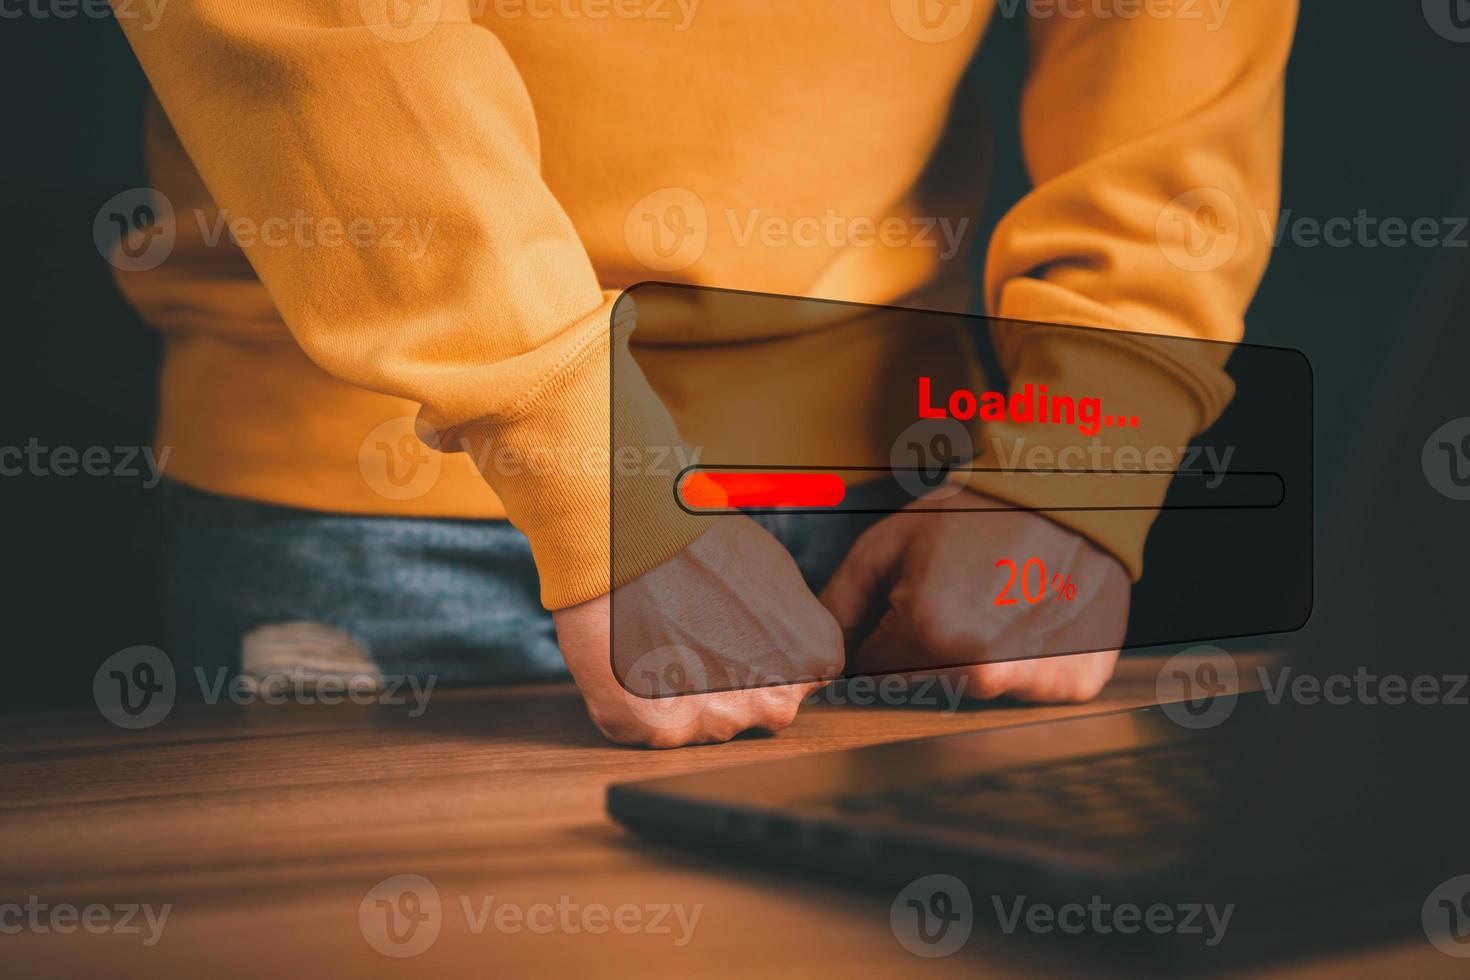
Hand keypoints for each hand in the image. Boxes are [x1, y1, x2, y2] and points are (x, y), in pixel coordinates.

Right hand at [554, 515, 843, 747]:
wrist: (627, 534)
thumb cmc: (700, 539)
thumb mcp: (774, 568)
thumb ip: (790, 620)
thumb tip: (783, 638)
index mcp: (814, 658)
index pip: (802, 672)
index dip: (763, 647)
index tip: (736, 623)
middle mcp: (774, 703)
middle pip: (756, 701)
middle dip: (730, 675)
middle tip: (694, 628)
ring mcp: (717, 723)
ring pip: (704, 716)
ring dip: (685, 688)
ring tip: (659, 635)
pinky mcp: (657, 730)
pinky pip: (654, 723)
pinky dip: (640, 698)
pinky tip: (632, 654)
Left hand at [821, 487, 1127, 702]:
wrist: (1070, 492)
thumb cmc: (974, 513)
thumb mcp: (887, 543)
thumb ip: (839, 604)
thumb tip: (822, 659)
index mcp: (929, 635)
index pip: (873, 671)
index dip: (881, 636)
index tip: (906, 603)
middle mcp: (983, 672)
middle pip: (922, 689)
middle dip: (923, 652)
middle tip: (954, 597)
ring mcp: (1034, 681)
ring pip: (976, 693)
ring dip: (974, 661)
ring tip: (995, 604)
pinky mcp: (1076, 682)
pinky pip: (1031, 688)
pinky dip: (1026, 662)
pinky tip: (1031, 616)